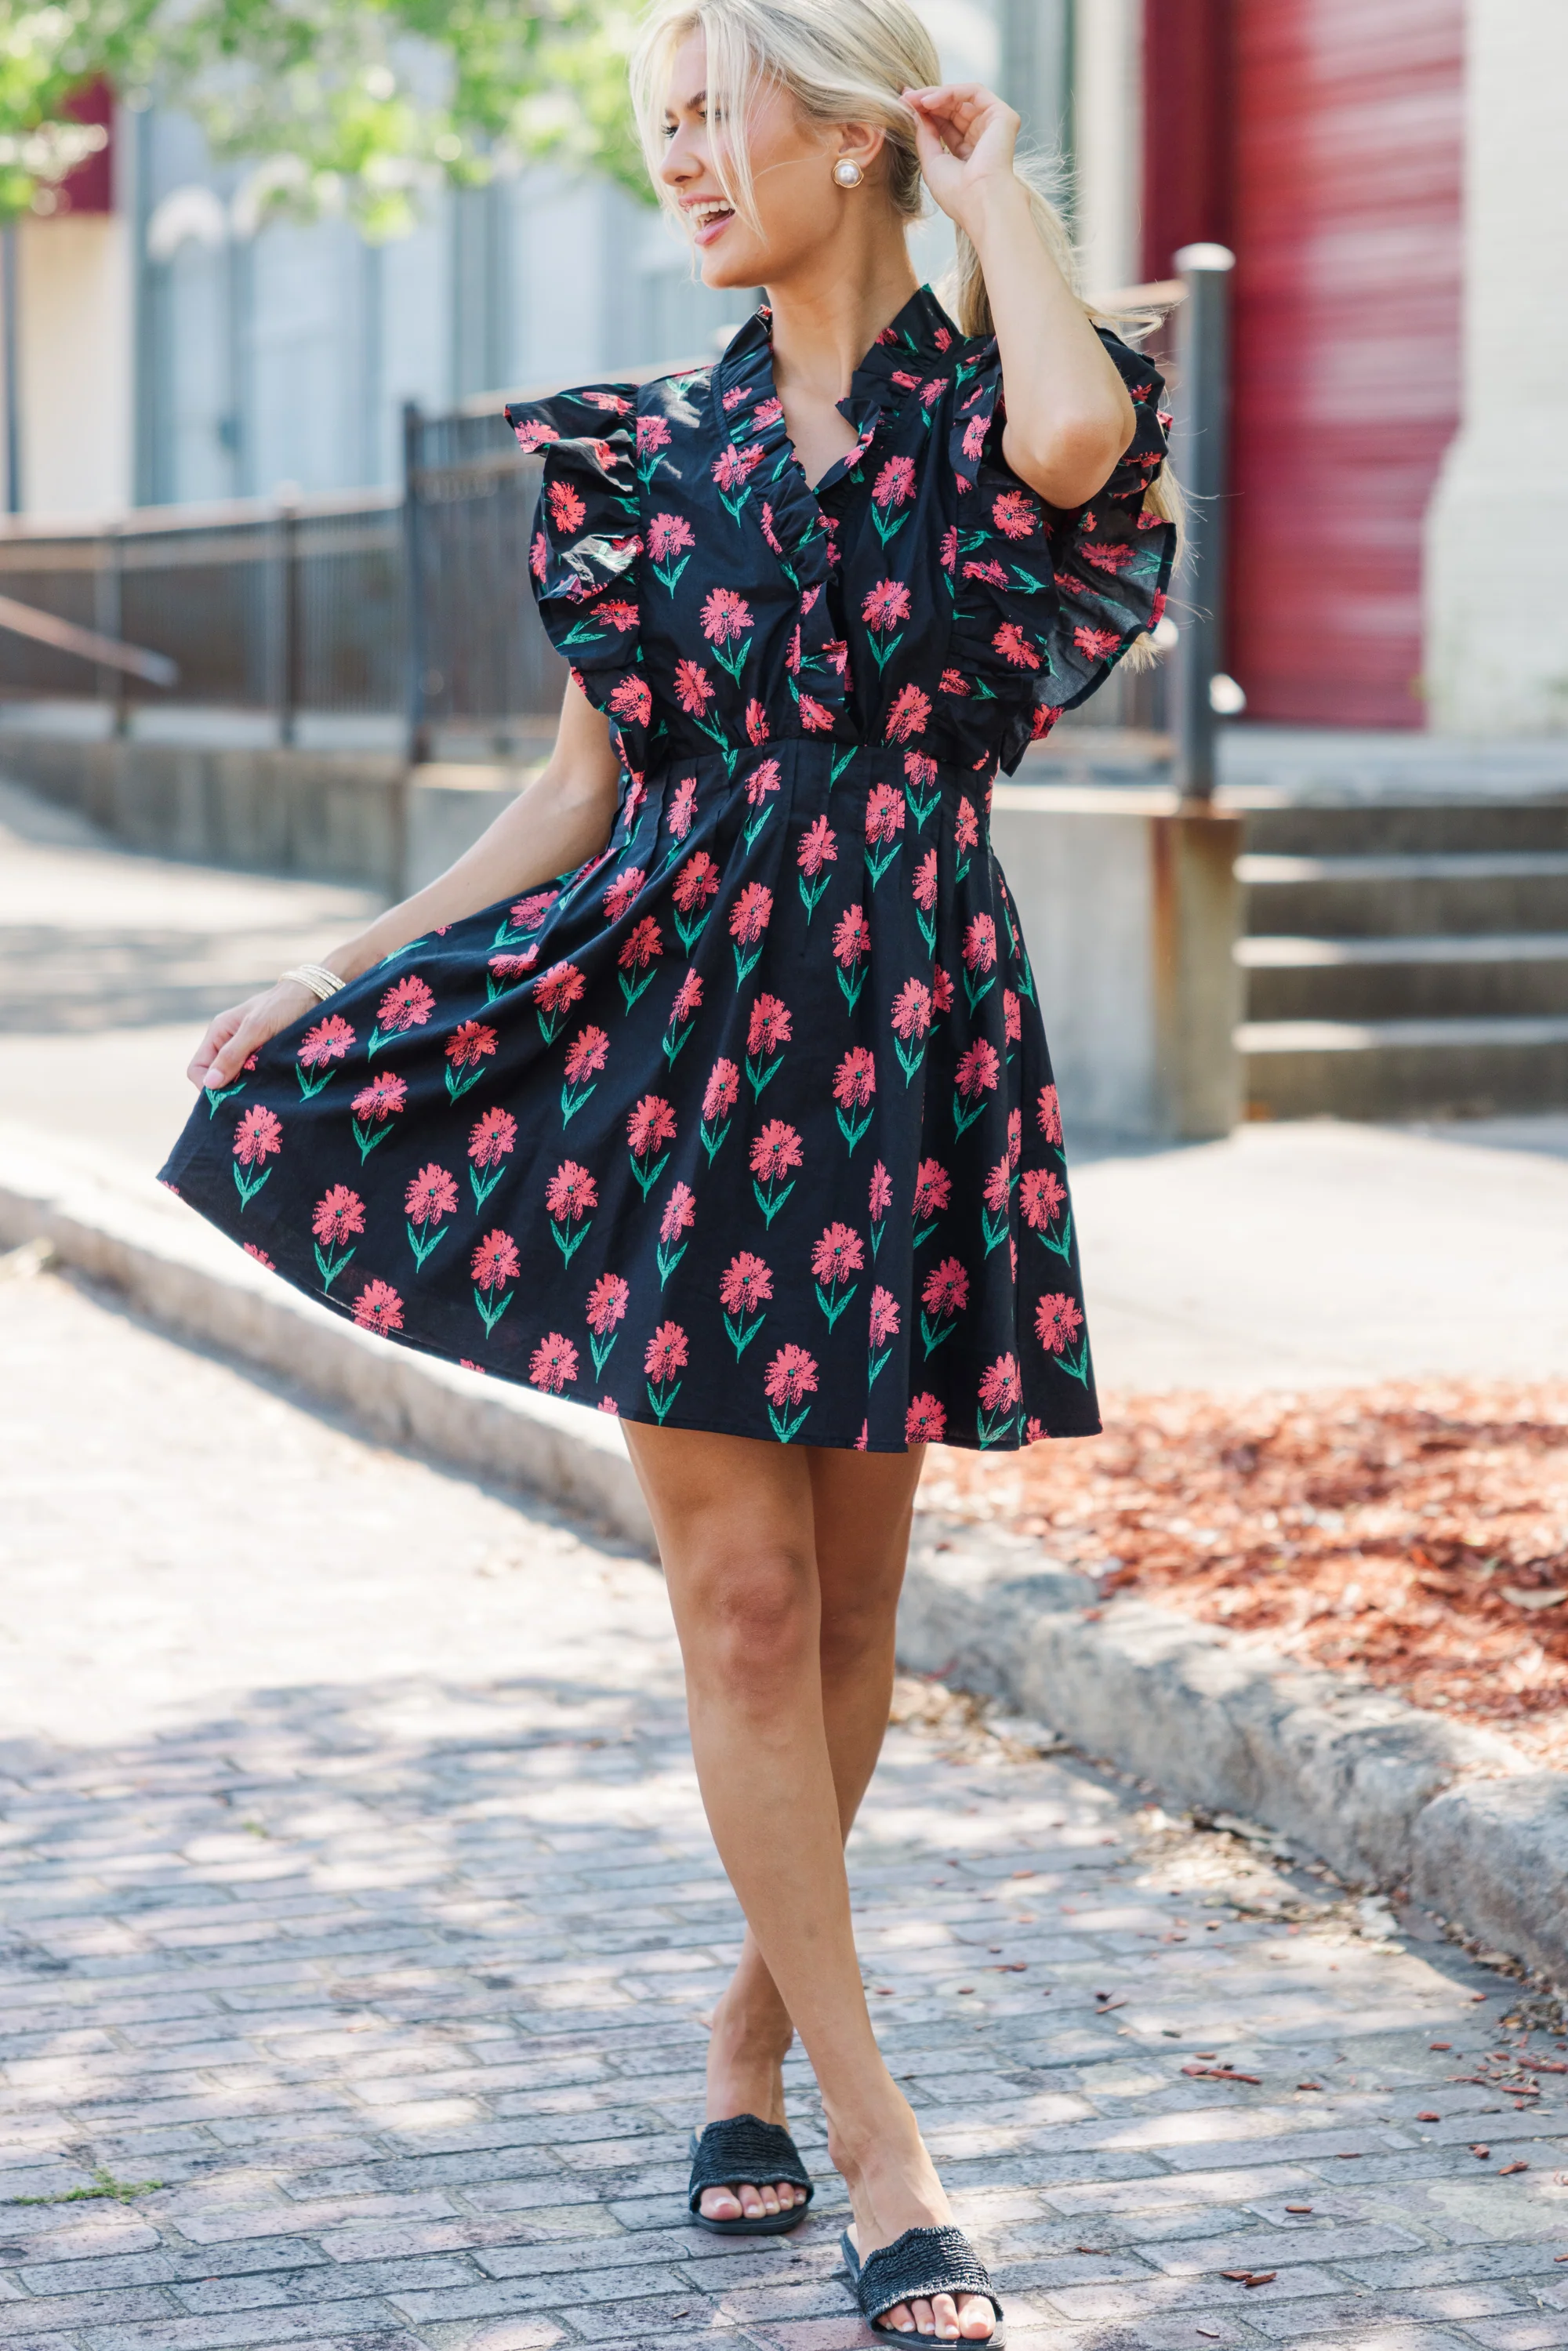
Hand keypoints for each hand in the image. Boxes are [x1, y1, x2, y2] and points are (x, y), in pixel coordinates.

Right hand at [188, 980, 314, 1092]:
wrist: (313, 995)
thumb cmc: (282, 1006)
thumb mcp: (256, 1029)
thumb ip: (232, 1055)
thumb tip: (210, 1084)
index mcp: (218, 1033)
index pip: (197, 1068)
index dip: (207, 1086)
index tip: (227, 1098)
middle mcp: (228, 1042)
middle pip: (215, 1076)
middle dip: (226, 1090)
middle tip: (246, 1101)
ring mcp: (246, 1050)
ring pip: (235, 1079)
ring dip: (244, 1089)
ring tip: (260, 1096)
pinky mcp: (263, 1055)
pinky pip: (252, 1076)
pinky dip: (258, 1084)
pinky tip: (269, 1089)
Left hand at [901, 82, 1021, 231]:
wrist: (979, 201)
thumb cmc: (957, 193)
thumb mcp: (932, 162)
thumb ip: (925, 135)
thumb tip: (915, 111)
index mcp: (968, 153)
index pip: (945, 124)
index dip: (925, 112)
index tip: (903, 104)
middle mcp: (983, 138)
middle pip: (952, 108)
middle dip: (927, 100)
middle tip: (905, 98)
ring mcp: (994, 126)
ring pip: (962, 97)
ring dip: (935, 94)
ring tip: (914, 100)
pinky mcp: (1002, 115)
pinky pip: (974, 91)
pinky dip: (950, 92)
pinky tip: (929, 101)